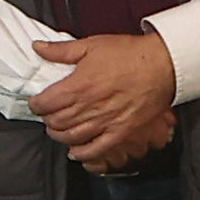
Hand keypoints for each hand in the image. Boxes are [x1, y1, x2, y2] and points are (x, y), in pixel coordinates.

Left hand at [28, 32, 178, 169]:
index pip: (45, 103)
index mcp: (79, 86)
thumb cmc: (129, 54)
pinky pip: (97, 148)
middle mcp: (90, 107)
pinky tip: (75, 152)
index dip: (36, 105)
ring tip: (58, 129)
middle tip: (47, 114)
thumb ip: (61, 50)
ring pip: (71, 136)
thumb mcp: (91, 46)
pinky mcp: (122, 131)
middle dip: (47, 119)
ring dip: (59, 135)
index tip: (37, 102)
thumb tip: (38, 47)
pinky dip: (82, 153)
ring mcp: (106, 121)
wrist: (164, 64)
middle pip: (56, 122)